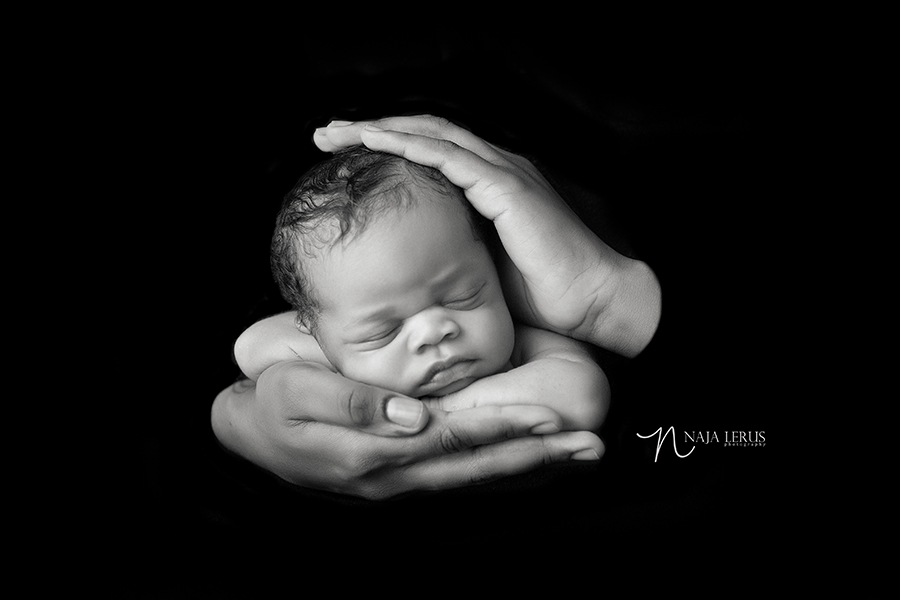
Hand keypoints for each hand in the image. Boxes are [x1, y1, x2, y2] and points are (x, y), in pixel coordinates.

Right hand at [211, 360, 603, 499]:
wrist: (246, 434)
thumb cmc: (271, 405)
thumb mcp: (297, 393)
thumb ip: (355, 405)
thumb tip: (412, 415)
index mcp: (375, 455)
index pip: (454, 438)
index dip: (505, 426)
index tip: (552, 418)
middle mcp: (396, 477)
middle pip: (479, 468)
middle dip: (538, 455)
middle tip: (591, 447)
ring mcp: (399, 483)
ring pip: (476, 479)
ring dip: (529, 467)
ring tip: (576, 456)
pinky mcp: (399, 477)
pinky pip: (460, 478)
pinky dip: (500, 471)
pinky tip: (528, 462)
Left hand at [314, 116, 660, 355]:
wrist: (594, 301)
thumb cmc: (542, 296)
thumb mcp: (480, 269)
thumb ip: (449, 254)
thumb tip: (407, 270)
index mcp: (487, 187)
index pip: (428, 154)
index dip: (385, 148)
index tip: (342, 155)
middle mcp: (493, 171)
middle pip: (422, 135)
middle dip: (371, 130)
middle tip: (325, 133)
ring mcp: (502, 174)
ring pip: (430, 136)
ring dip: (380, 130)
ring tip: (336, 132)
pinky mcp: (508, 188)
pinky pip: (451, 158)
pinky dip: (410, 146)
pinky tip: (376, 142)